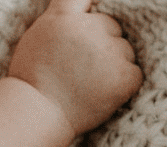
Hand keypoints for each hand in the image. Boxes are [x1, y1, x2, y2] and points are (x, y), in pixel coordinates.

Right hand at [8, 0, 142, 133]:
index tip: (95, 8)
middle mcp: (91, 29)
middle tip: (80, 67)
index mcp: (66, 17)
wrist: (37, 116)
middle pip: (111, 27)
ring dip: (113, 63)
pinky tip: (100, 93)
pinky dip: (122, 84)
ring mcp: (110, 53)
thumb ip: (61, 15)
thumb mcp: (37, 35)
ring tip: (87, 83)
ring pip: (124, 50)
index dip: (92, 5)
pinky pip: (134, 73)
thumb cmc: (31, 80)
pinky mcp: (124, 77)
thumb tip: (89, 4)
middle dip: (102, 42)